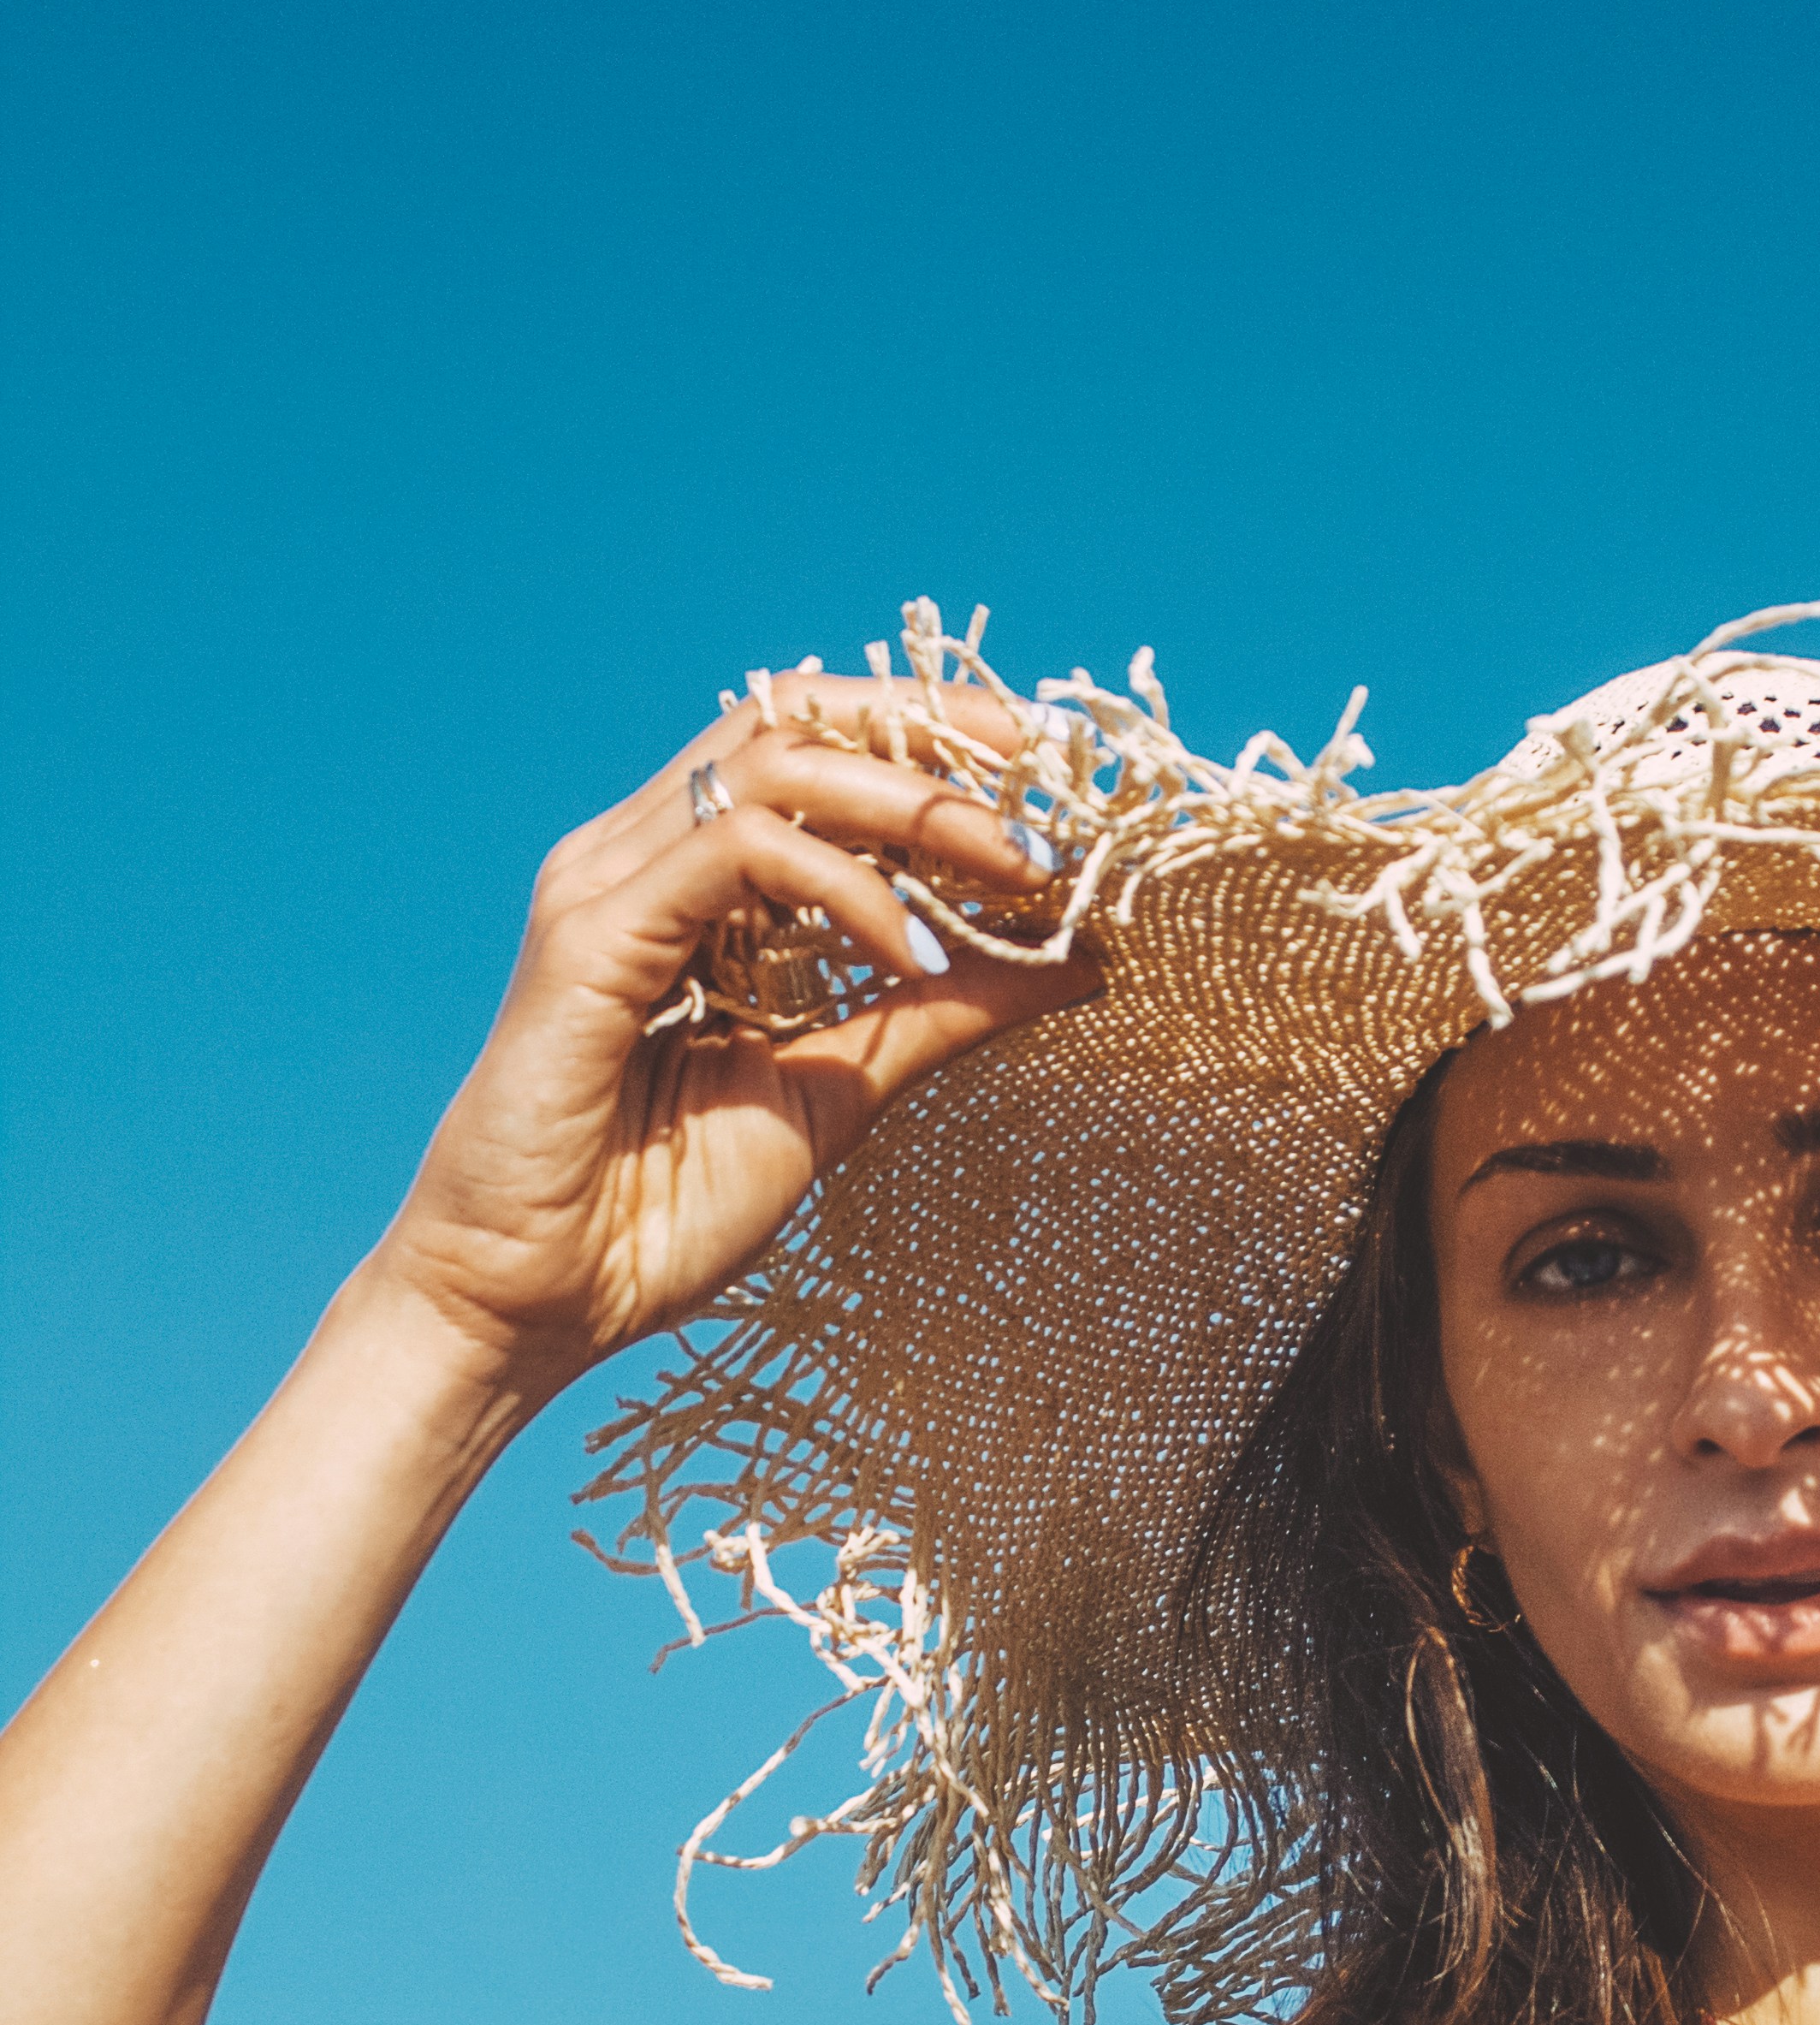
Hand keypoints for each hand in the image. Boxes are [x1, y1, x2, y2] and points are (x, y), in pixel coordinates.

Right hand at [362, 674, 1098, 1396]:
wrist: (538, 1304)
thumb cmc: (661, 1211)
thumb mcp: (841, 1092)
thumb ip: (939, 1016)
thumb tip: (1077, 963)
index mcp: (696, 882)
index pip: (813, 750)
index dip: (930, 739)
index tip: (1049, 778)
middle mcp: (644, 858)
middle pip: (793, 721)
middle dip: (935, 739)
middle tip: (1049, 790)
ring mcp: (609, 885)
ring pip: (771, 764)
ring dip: (911, 803)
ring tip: (1013, 869)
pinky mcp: (590, 934)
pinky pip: (737, 854)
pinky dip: (842, 887)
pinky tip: (912, 951)